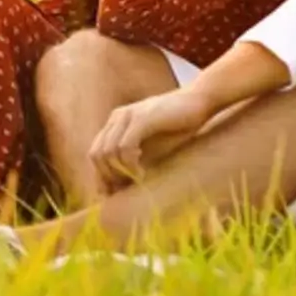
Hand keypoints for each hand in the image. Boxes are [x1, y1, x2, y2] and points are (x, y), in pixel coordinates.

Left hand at [88, 89, 214, 189]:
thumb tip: (122, 186)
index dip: (101, 176)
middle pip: (97, 154)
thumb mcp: (153, 144)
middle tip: (126, 191)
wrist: (199, 100)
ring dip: (120, 173)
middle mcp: (117, 117)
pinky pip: (125, 147)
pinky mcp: (142, 118)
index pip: (95, 153)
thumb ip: (136, 158)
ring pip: (108, 152)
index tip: (114, 195)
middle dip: (108, 177)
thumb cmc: (179, 126)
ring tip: (136, 183)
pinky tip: (143, 174)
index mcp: (116, 122)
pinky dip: (130, 166)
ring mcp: (128, 115)